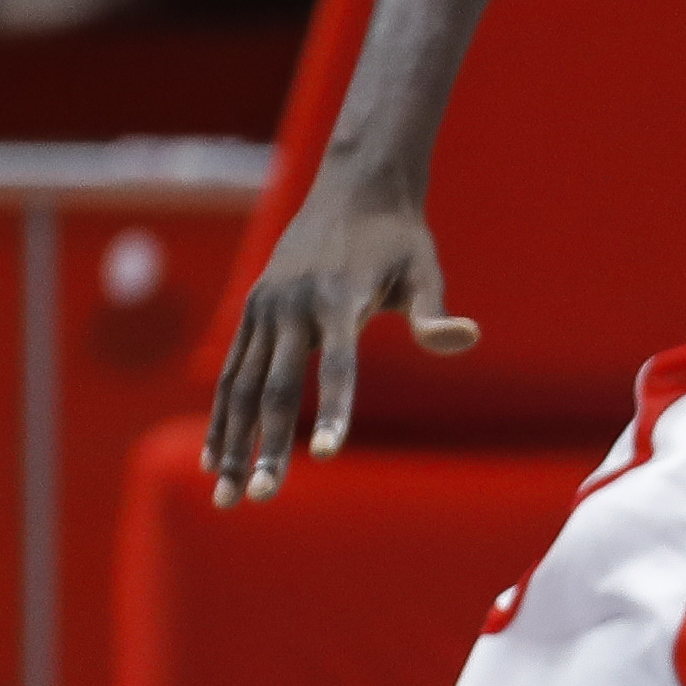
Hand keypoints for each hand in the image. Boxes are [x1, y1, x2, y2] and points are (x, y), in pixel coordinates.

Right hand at [204, 182, 476, 501]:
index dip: (334, 410)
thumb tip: (466, 338)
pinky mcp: (251, 309)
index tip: (328, 456)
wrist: (354, 186)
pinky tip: (220, 458)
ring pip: (239, 386)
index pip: (337, 366)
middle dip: (266, 446)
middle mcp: (293, 305)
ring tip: (228, 496)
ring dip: (232, 443)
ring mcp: (265, 307)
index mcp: (339, 298)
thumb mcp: (424, 268)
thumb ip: (434, 313)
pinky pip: (231, 371)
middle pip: (273, 387)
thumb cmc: (399, 236)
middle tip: (263, 498)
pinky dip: (223, 416)